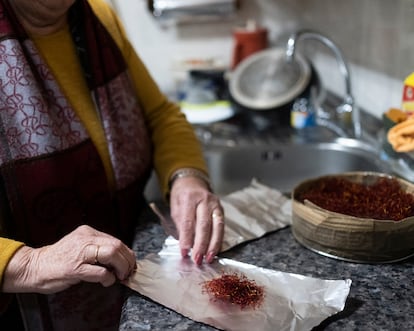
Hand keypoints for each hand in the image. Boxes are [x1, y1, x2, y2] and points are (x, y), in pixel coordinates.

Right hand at [2, 225, 135, 293]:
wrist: (34, 266)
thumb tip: (120, 257)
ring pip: (111, 254)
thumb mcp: (80, 245)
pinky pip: (100, 272)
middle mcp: (85, 239)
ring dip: (121, 267)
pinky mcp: (75, 268)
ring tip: (120, 276)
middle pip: (117, 246)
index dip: (127, 254)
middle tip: (127, 272)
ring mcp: (80, 253)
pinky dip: (108, 278)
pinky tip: (106, 281)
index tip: (130, 263)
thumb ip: (98, 247)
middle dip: (127, 261)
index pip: (116, 240)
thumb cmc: (60, 259)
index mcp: (88, 232)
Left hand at [169, 176, 224, 264]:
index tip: (184, 252)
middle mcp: (205, 199)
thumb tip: (186, 245)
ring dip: (213, 245)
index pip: (188, 221)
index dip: (186, 238)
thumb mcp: (175, 206)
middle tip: (197, 259)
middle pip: (204, 225)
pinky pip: (222, 227)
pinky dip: (218, 240)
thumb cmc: (182, 196)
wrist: (192, 182)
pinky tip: (215, 251)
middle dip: (201, 244)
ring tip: (208, 258)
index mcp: (190, 197)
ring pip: (217, 227)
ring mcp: (215, 204)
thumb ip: (180, 224)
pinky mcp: (221, 210)